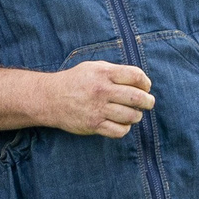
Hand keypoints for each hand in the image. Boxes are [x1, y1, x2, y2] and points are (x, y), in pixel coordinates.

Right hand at [31, 61, 153, 136]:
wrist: (50, 98)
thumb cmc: (76, 81)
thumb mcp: (93, 67)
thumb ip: (116, 72)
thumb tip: (141, 82)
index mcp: (103, 73)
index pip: (136, 76)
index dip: (145, 83)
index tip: (145, 87)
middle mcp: (101, 91)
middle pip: (137, 98)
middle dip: (148, 102)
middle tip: (148, 103)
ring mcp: (97, 109)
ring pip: (131, 116)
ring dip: (137, 116)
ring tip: (133, 114)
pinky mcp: (93, 125)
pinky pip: (119, 131)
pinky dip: (125, 128)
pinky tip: (121, 123)